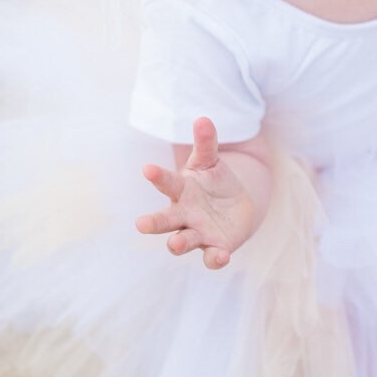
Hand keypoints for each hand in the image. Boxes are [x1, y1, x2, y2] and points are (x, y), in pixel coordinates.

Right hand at [135, 116, 257, 268]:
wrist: (236, 208)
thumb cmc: (214, 182)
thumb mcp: (210, 161)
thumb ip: (206, 143)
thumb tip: (203, 118)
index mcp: (181, 190)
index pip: (167, 182)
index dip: (157, 176)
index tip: (147, 168)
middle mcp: (184, 214)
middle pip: (165, 220)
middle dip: (154, 222)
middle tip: (140, 224)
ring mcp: (198, 232)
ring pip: (183, 240)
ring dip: (178, 243)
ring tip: (174, 244)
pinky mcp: (215, 247)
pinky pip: (212, 257)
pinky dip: (215, 258)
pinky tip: (221, 255)